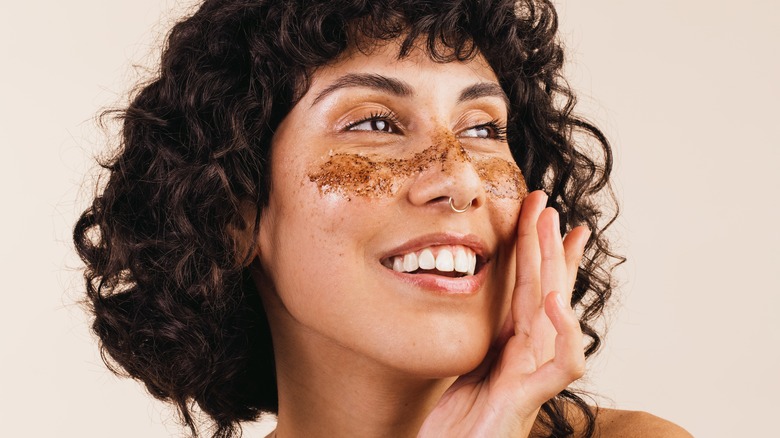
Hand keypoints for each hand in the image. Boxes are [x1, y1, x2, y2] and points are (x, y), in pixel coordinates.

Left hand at [418, 190, 589, 436]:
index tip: (542, 216)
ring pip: (554, 312)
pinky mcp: (530, 397)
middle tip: (547, 203)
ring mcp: (532, 374)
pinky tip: (553, 301)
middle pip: (545, 289)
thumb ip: (482, 340)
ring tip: (554, 229)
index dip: (540, 253)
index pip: (531, 289)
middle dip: (547, 244)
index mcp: (512, 345)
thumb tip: (474, 306)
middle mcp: (528, 355)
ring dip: (555, 267)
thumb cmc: (459, 426)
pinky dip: (564, 332)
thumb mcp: (467, 368)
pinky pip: (562, 363)